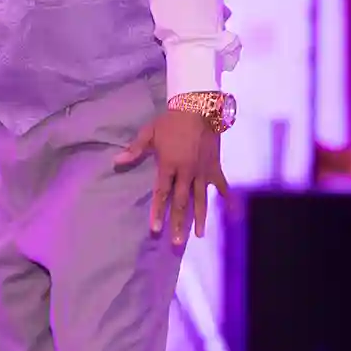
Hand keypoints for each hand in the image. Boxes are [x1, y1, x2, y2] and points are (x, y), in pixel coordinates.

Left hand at [116, 105, 228, 244]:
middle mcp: (186, 172)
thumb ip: (135, 150)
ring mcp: (202, 172)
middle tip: (177, 242)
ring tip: (198, 235)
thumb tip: (117, 161)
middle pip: (182, 202)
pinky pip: (222, 186)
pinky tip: (233, 213)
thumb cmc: (170, 122)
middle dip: (179, 223)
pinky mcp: (215, 168)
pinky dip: (228, 199)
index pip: (162, 193)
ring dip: (199, 218)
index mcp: (169, 165)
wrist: (198, 108)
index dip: (158, 211)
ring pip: (200, 199)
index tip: (156, 229)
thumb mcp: (149, 133)